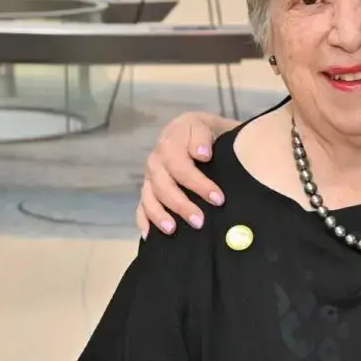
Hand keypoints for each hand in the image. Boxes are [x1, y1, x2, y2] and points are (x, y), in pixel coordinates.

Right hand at [138, 111, 233, 236]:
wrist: (200, 133)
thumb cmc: (212, 133)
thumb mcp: (212, 125)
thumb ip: (204, 136)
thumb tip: (201, 155)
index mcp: (173, 140)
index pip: (180, 164)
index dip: (198, 183)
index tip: (218, 198)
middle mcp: (158, 158)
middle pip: (163, 184)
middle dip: (181, 204)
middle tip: (200, 221)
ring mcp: (151, 175)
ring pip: (150, 196)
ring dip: (160, 215)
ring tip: (173, 230)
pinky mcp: (149, 188)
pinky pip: (141, 205)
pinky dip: (144, 220)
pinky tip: (150, 235)